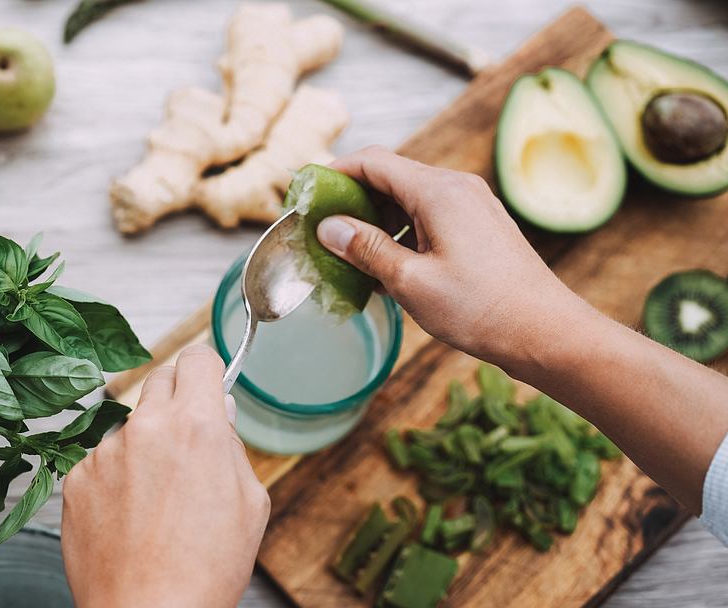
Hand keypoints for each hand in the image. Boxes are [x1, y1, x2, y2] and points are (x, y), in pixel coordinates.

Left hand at [61, 344, 269, 607]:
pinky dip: (117, 475)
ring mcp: (106, 453)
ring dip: (145, 443)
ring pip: (131, 424)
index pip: (197, 358)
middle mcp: (146, 428)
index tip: (207, 384)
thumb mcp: (250, 503)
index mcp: (196, 426)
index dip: (207, 371)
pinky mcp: (77, 479)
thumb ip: (232, 446)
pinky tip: (130, 515)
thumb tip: (219, 412)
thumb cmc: (206, 569)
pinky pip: (102, 458)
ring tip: (157, 498)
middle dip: (178, 400)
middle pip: (161, 378)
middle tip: (187, 441)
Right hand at [318, 146, 727, 515]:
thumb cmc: (481, 309)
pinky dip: (403, 234)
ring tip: (352, 258)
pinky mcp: (480, 226)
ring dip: (377, 222)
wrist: (547, 333)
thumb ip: (366, 249)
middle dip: (353, 200)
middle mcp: (457, 187)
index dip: (334, 173)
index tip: (307, 195)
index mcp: (438, 190)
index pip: (372, 161)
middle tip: (323, 232)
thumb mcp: (410, 281)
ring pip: (409, 199)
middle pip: (390, 177)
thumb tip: (328, 227)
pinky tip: (389, 267)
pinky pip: (430, 217)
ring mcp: (472, 205)